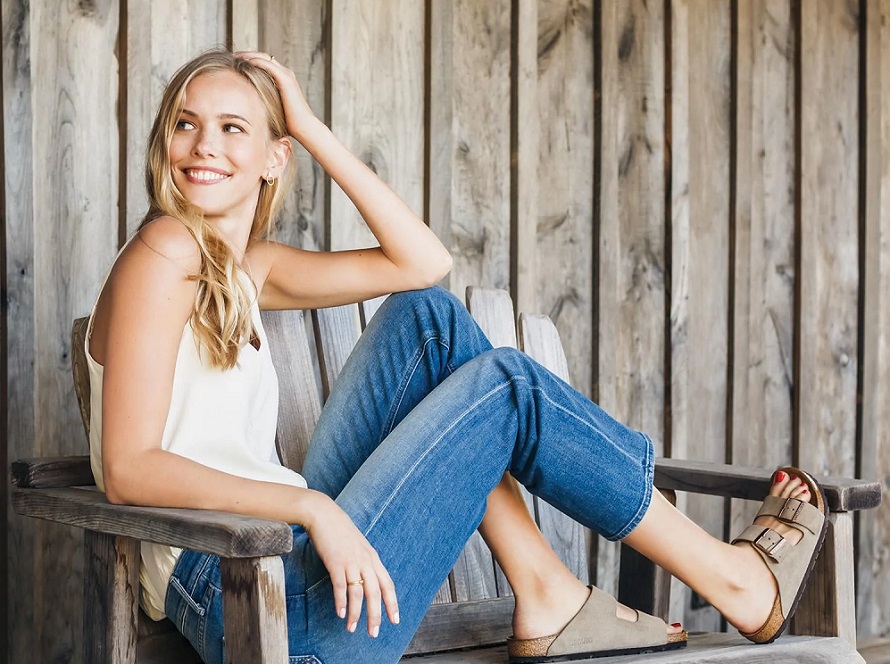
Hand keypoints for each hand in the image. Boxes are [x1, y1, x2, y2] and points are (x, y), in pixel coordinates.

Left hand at [235, 51, 316, 139]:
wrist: (304, 128)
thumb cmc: (290, 124)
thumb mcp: (273, 109)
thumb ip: (264, 103)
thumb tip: (250, 110)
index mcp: (283, 80)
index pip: (265, 63)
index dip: (250, 60)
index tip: (236, 62)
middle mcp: (286, 74)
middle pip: (263, 57)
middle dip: (248, 54)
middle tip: (233, 55)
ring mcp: (287, 76)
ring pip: (265, 58)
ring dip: (249, 55)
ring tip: (236, 56)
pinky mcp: (286, 80)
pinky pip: (268, 65)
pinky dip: (256, 61)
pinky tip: (245, 61)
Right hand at [303, 492, 398, 636]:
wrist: (324, 514)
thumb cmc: (340, 531)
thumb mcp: (358, 546)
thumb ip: (364, 561)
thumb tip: (367, 578)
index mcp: (373, 558)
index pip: (388, 584)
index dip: (392, 603)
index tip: (395, 619)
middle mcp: (366, 561)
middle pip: (375, 592)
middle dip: (376, 615)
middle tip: (373, 632)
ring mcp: (351, 562)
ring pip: (358, 593)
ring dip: (356, 613)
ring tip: (352, 627)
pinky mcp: (336, 563)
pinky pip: (341, 587)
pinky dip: (341, 602)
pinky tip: (340, 613)